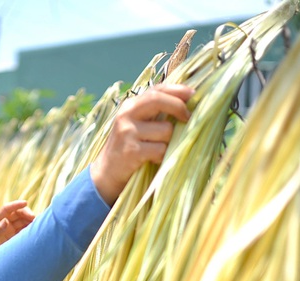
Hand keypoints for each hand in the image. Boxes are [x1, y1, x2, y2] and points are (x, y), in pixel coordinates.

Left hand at [0, 200, 35, 268]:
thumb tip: (6, 221)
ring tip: (37, 224)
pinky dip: (30, 229)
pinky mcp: (15, 237)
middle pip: (17, 213)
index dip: (16, 205)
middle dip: (26, 213)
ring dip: (30, 221)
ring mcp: (9, 230)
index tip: (25, 203)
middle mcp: (3, 223)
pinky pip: (24, 230)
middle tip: (34, 218)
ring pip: (22, 221)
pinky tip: (35, 231)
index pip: (6, 209)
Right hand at [90, 84, 193, 204]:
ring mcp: (128, 132)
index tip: (193, 94)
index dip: (177, 90)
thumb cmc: (128, 147)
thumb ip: (154, 113)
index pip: (156, 90)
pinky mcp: (132, 151)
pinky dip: (161, 156)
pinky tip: (153, 159)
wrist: (106, 172)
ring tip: (158, 149)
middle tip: (188, 117)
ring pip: (166, 130)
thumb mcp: (137, 124)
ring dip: (169, 142)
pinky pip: (160, 150)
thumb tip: (186, 102)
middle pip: (158, 100)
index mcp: (130, 106)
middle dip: (178, 107)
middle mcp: (127, 114)